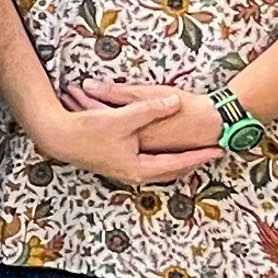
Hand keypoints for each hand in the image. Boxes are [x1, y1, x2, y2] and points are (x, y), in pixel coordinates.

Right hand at [29, 85, 223, 187]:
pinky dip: (162, 161)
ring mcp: (125, 172)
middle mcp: (135, 174)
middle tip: (210, 154)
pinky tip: (163, 153)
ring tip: (193, 154)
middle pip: (172, 171)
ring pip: (160, 170)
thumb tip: (174, 102)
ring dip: (177, 162)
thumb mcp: (122, 118)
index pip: (179, 163)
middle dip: (192, 162)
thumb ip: (150, 110)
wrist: (58, 138)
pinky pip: (148, 167)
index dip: (200, 155)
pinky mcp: (117, 166)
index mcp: (140, 167)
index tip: (219, 150)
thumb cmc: (88, 130)